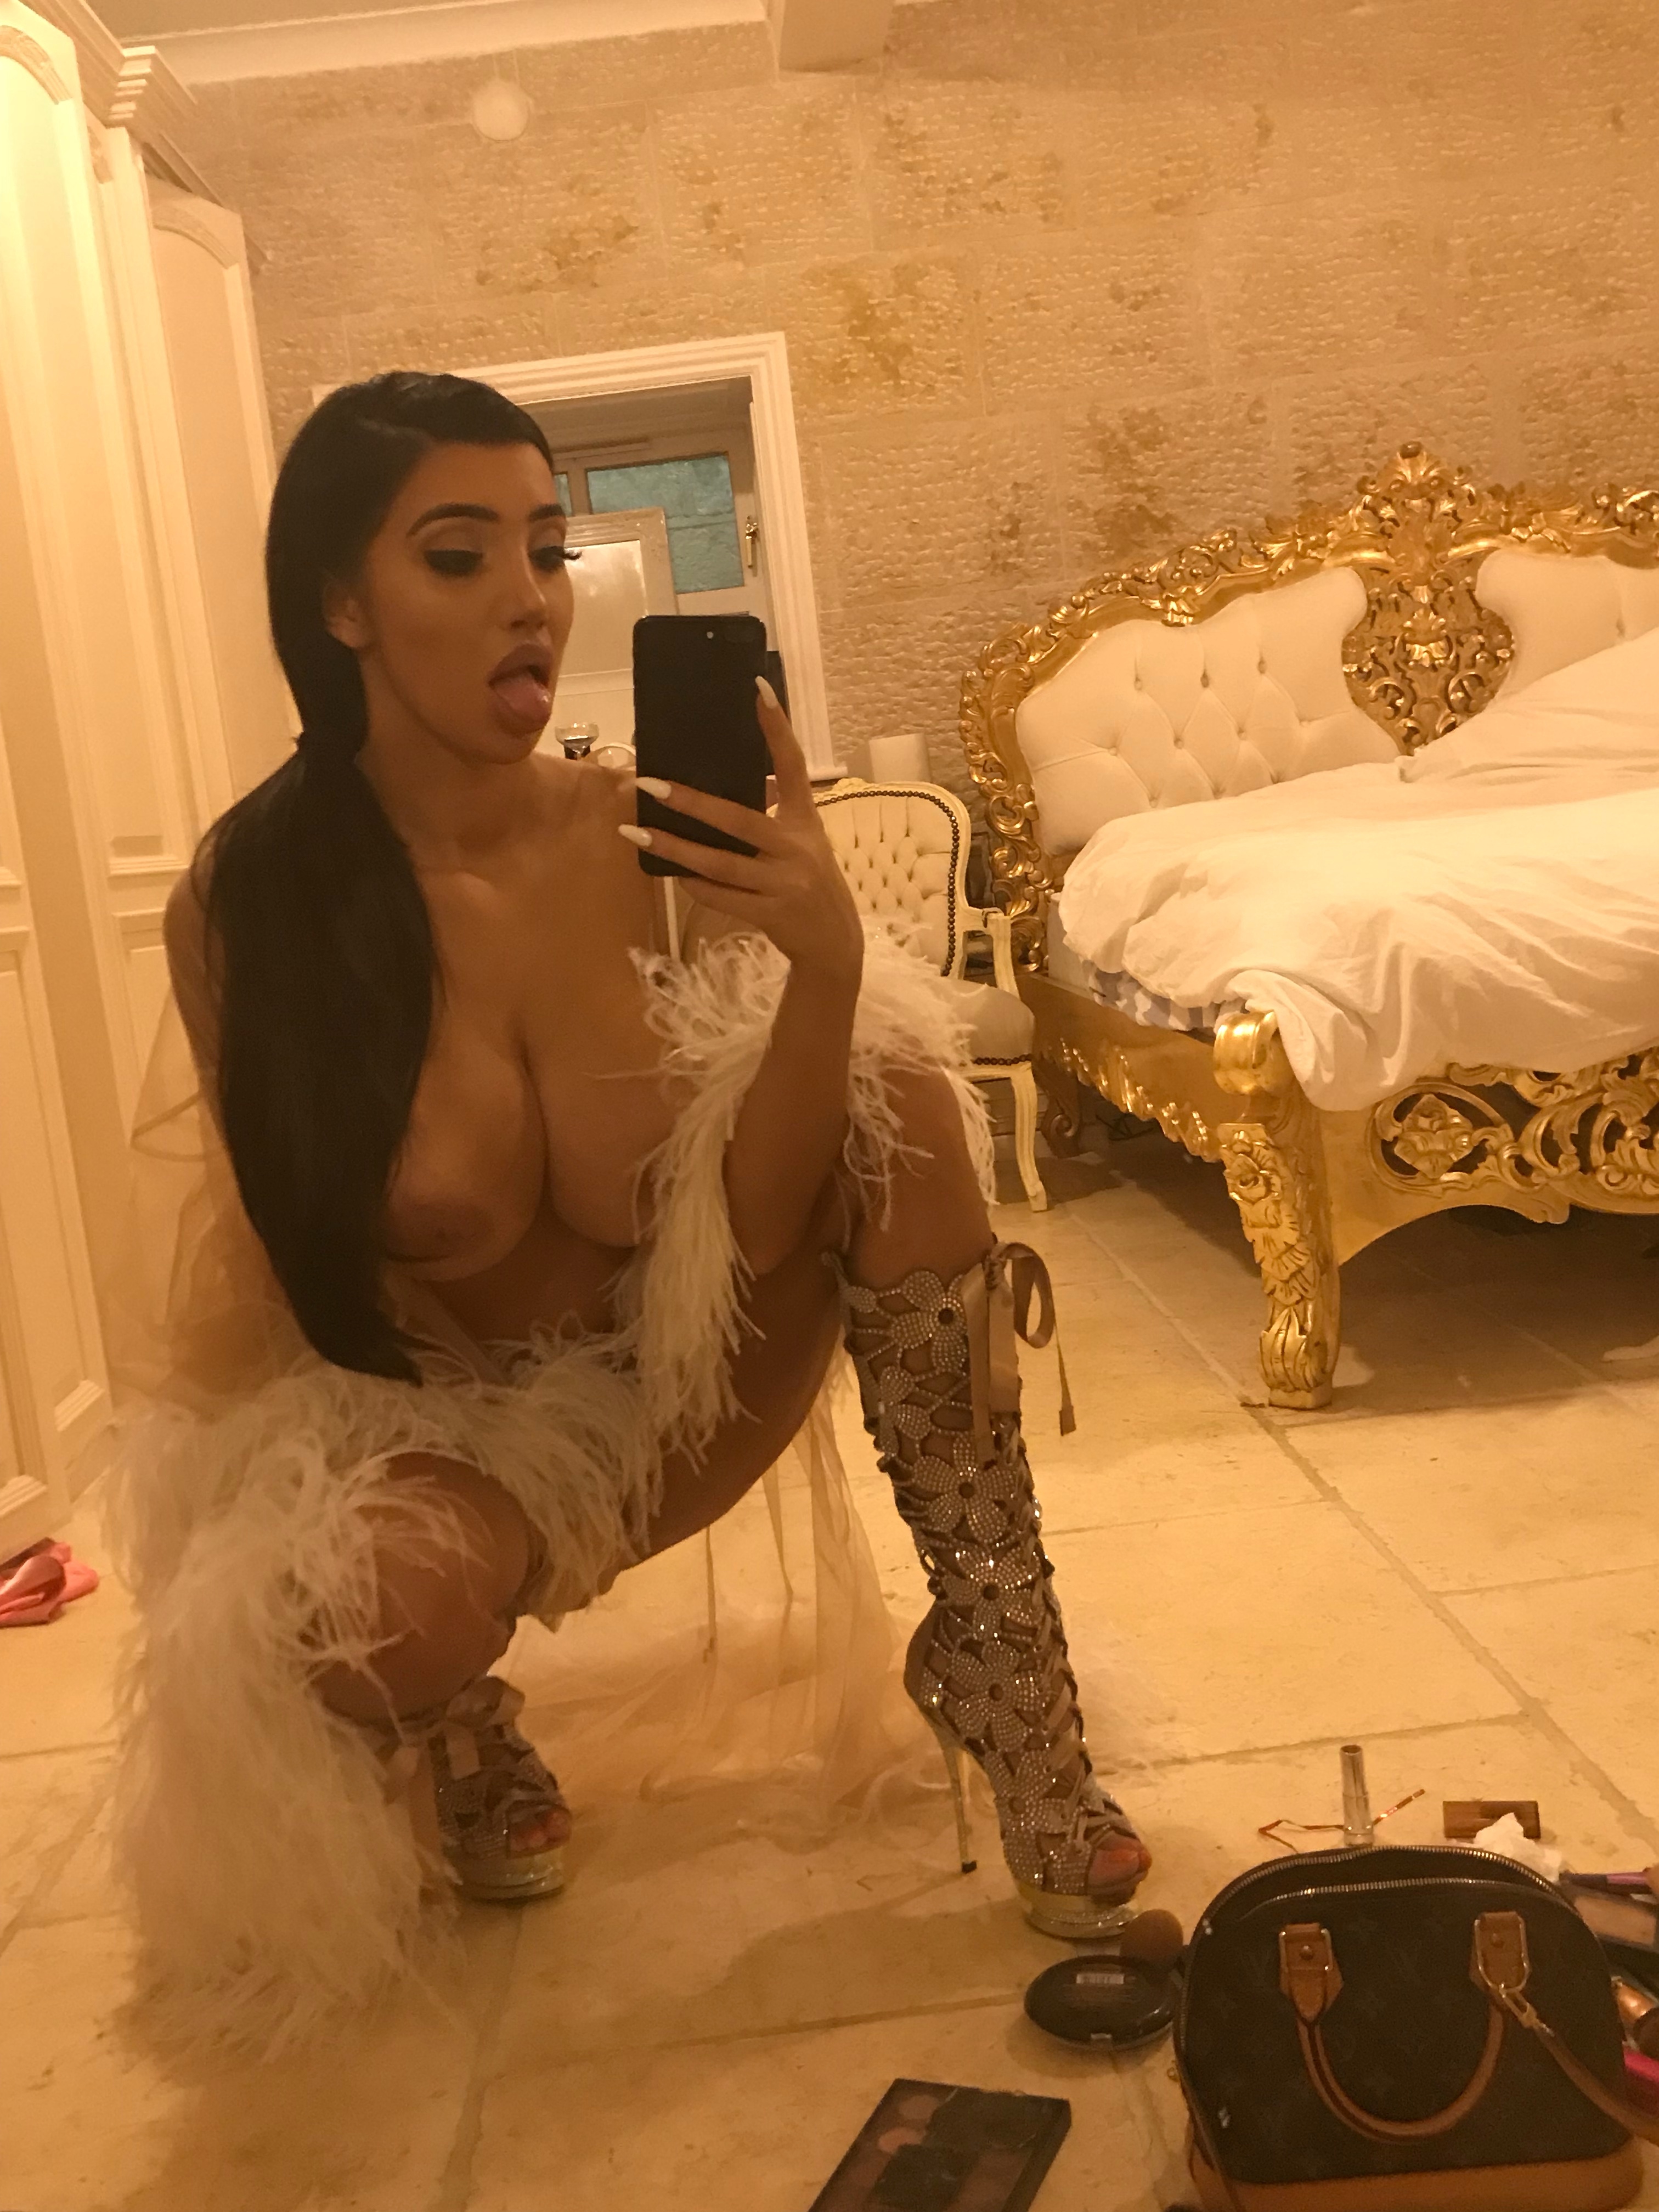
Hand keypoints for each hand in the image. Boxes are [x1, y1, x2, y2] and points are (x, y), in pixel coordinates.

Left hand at [620, 680, 863, 984]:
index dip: (776, 727)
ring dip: (674, 849)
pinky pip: (721, 897)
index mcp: (806, 820)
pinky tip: (668, 872)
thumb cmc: (810, 884)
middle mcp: (797, 847)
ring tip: (635, 833)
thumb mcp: (803, 843)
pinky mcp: (771, 914)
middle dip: (690, 802)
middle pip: (738, 819)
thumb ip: (775, 812)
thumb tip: (734, 783)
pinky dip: (693, 885)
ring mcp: (784, 882)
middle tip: (649, 784)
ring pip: (719, 864)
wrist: (834, 945)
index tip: (757, 688)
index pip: (794, 764)